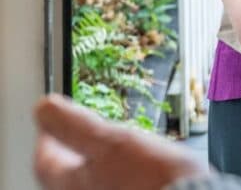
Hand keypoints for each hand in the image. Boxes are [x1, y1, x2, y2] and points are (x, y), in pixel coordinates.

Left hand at [34, 93, 208, 189]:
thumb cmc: (146, 181)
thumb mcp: (110, 143)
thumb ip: (75, 125)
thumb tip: (44, 107)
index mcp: (70, 185)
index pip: (45, 161)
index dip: (46, 136)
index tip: (50, 118)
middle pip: (65, 174)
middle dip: (67, 151)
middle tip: (71, 132)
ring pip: (88, 181)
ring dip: (91, 161)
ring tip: (101, 145)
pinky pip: (111, 185)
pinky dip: (113, 172)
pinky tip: (129, 164)